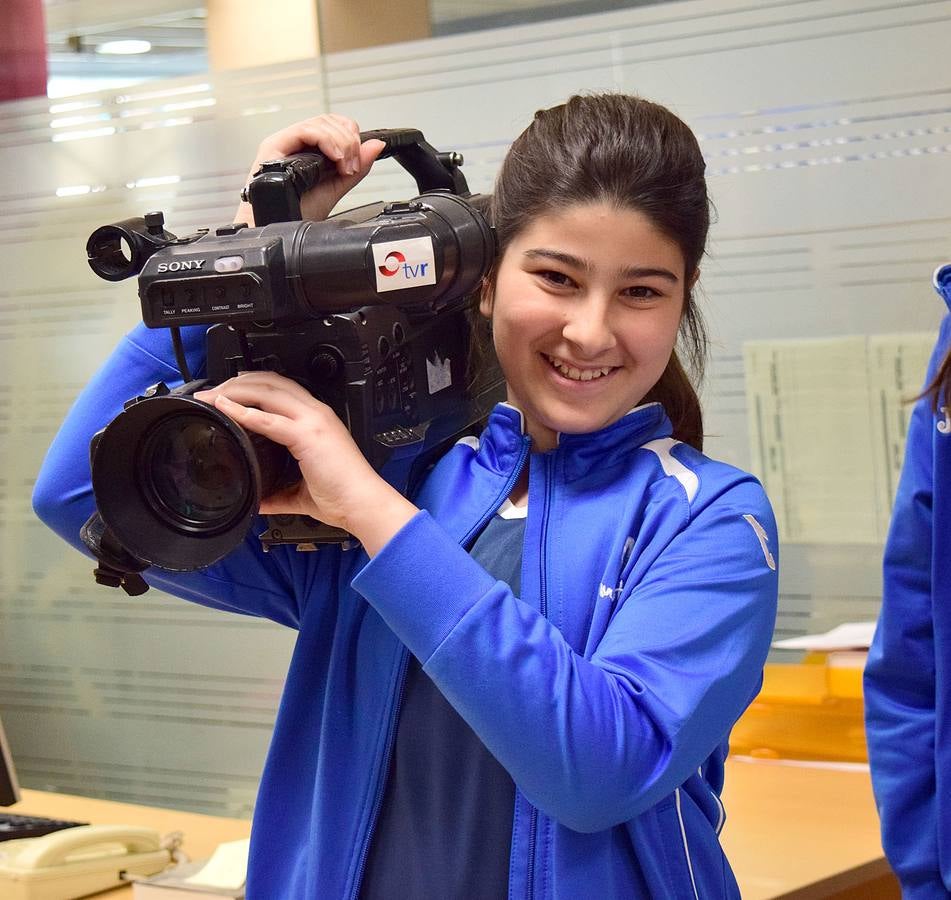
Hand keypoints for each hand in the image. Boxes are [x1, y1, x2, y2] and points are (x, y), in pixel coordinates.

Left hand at [194, 372, 416, 554]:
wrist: (363, 504)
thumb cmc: (342, 497)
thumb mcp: (302, 490)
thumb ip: (278, 492)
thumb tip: (258, 499)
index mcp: (317, 420)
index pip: (281, 389)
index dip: (252, 385)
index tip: (228, 392)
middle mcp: (316, 413)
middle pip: (271, 382)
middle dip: (237, 382)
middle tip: (212, 392)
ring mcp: (313, 420)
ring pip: (267, 391)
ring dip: (235, 391)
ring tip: (212, 396)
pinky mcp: (307, 435)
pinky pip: (267, 418)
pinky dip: (242, 411)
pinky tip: (224, 408)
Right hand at [234, 114, 385, 225]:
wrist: (279, 230)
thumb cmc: (297, 214)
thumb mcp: (336, 190)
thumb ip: (356, 169)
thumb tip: (376, 146)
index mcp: (308, 150)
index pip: (334, 126)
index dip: (351, 135)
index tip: (358, 159)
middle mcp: (294, 143)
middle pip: (328, 120)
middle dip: (349, 140)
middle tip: (352, 166)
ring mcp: (283, 143)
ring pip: (318, 123)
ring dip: (340, 142)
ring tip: (344, 167)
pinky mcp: (273, 146)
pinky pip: (304, 130)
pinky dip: (325, 140)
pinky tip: (334, 158)